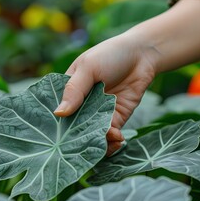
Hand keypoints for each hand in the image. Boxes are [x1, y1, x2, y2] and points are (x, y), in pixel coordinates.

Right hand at [54, 33, 156, 155]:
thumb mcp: (88, 67)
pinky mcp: (116, 119)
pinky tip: (118, 139)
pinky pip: (111, 135)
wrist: (142, 55)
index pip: (59, 111)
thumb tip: (59, 113)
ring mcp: (99, 113)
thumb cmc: (110, 55)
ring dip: (97, 142)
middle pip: (75, 128)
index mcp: (70, 90)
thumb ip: (74, 89)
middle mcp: (82, 104)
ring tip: (106, 138)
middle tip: (82, 146)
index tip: (57, 139)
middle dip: (78, 139)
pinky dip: (113, 141)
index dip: (57, 126)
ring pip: (92, 135)